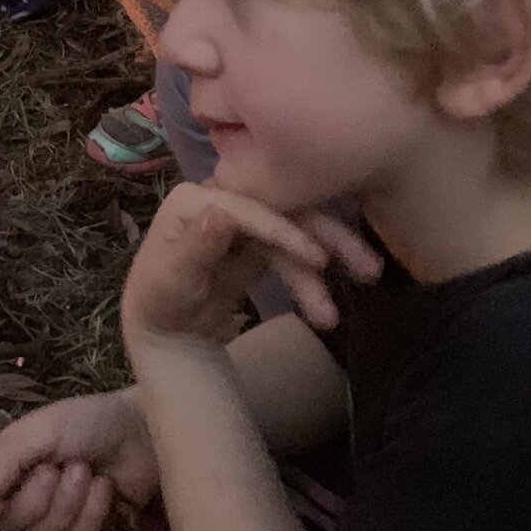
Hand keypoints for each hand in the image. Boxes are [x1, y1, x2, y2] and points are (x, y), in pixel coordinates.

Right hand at [0, 391, 158, 530]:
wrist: (143, 433)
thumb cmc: (91, 421)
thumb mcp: (45, 428)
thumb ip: (9, 458)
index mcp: (7, 467)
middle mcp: (24, 494)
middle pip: (9, 525)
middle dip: (38, 498)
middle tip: (60, 467)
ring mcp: (55, 516)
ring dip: (69, 504)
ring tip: (87, 472)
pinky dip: (91, 516)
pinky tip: (105, 489)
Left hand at [120, 184, 383, 344]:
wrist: (168, 333)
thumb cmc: (159, 305)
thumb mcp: (172, 282)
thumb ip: (196, 248)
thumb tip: (220, 213)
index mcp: (194, 199)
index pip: (249, 207)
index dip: (286, 232)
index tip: (320, 259)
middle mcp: (223, 197)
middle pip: (284, 209)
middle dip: (329, 238)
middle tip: (370, 269)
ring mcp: (246, 218)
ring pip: (299, 227)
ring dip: (334, 256)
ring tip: (370, 280)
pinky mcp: (261, 240)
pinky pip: (296, 252)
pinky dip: (314, 279)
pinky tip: (328, 308)